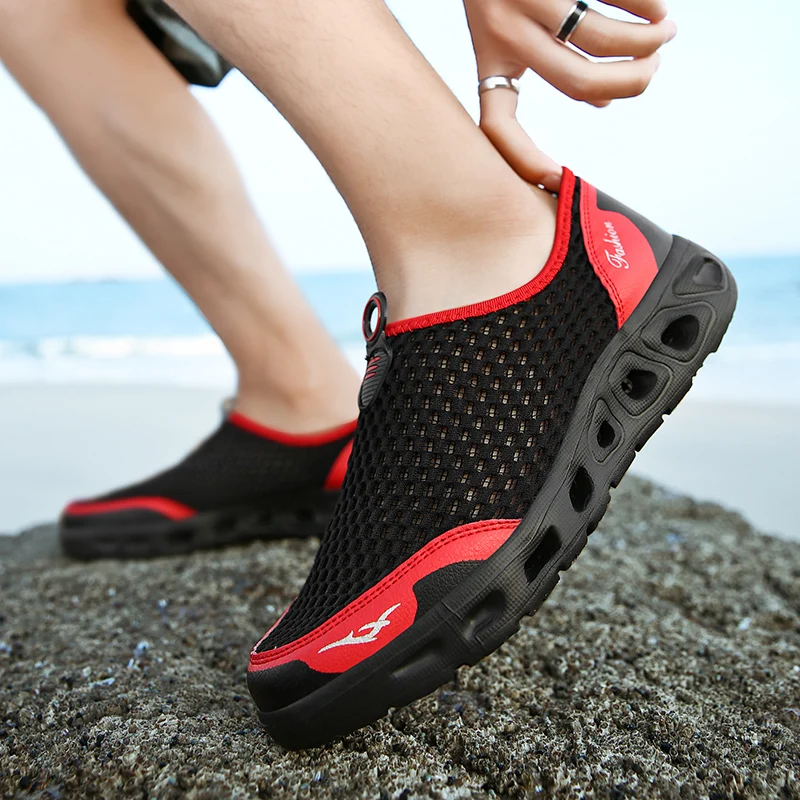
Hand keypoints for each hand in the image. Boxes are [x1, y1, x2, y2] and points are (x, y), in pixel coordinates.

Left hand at [463, 0, 675, 189]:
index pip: (495, 121)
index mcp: (491, 53)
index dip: (522, 157)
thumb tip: (602, 104)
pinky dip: (648, 4)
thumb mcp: (506, 27)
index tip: (555, 181)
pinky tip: (657, 7)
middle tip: (652, 71)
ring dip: (648, 40)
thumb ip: (546, 64)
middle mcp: (506, 28)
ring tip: (665, 34)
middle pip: (580, 81)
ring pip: (605, 37)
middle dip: (629, 83)